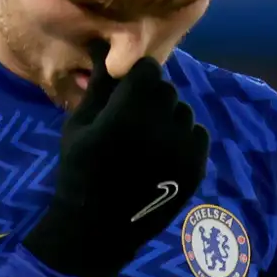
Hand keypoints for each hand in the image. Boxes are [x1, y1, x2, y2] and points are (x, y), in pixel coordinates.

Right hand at [22, 45, 208, 276]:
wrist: (97, 228)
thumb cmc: (79, 170)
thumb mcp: (79, 124)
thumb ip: (98, 85)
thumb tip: (103, 48)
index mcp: (129, 110)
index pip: (148, 69)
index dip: (136, 78)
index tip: (124, 93)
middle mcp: (162, 125)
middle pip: (167, 90)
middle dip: (152, 97)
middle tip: (134, 119)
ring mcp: (183, 148)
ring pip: (184, 112)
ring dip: (168, 118)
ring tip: (147, 140)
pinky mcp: (196, 168)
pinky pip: (198, 135)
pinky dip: (183, 139)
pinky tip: (162, 154)